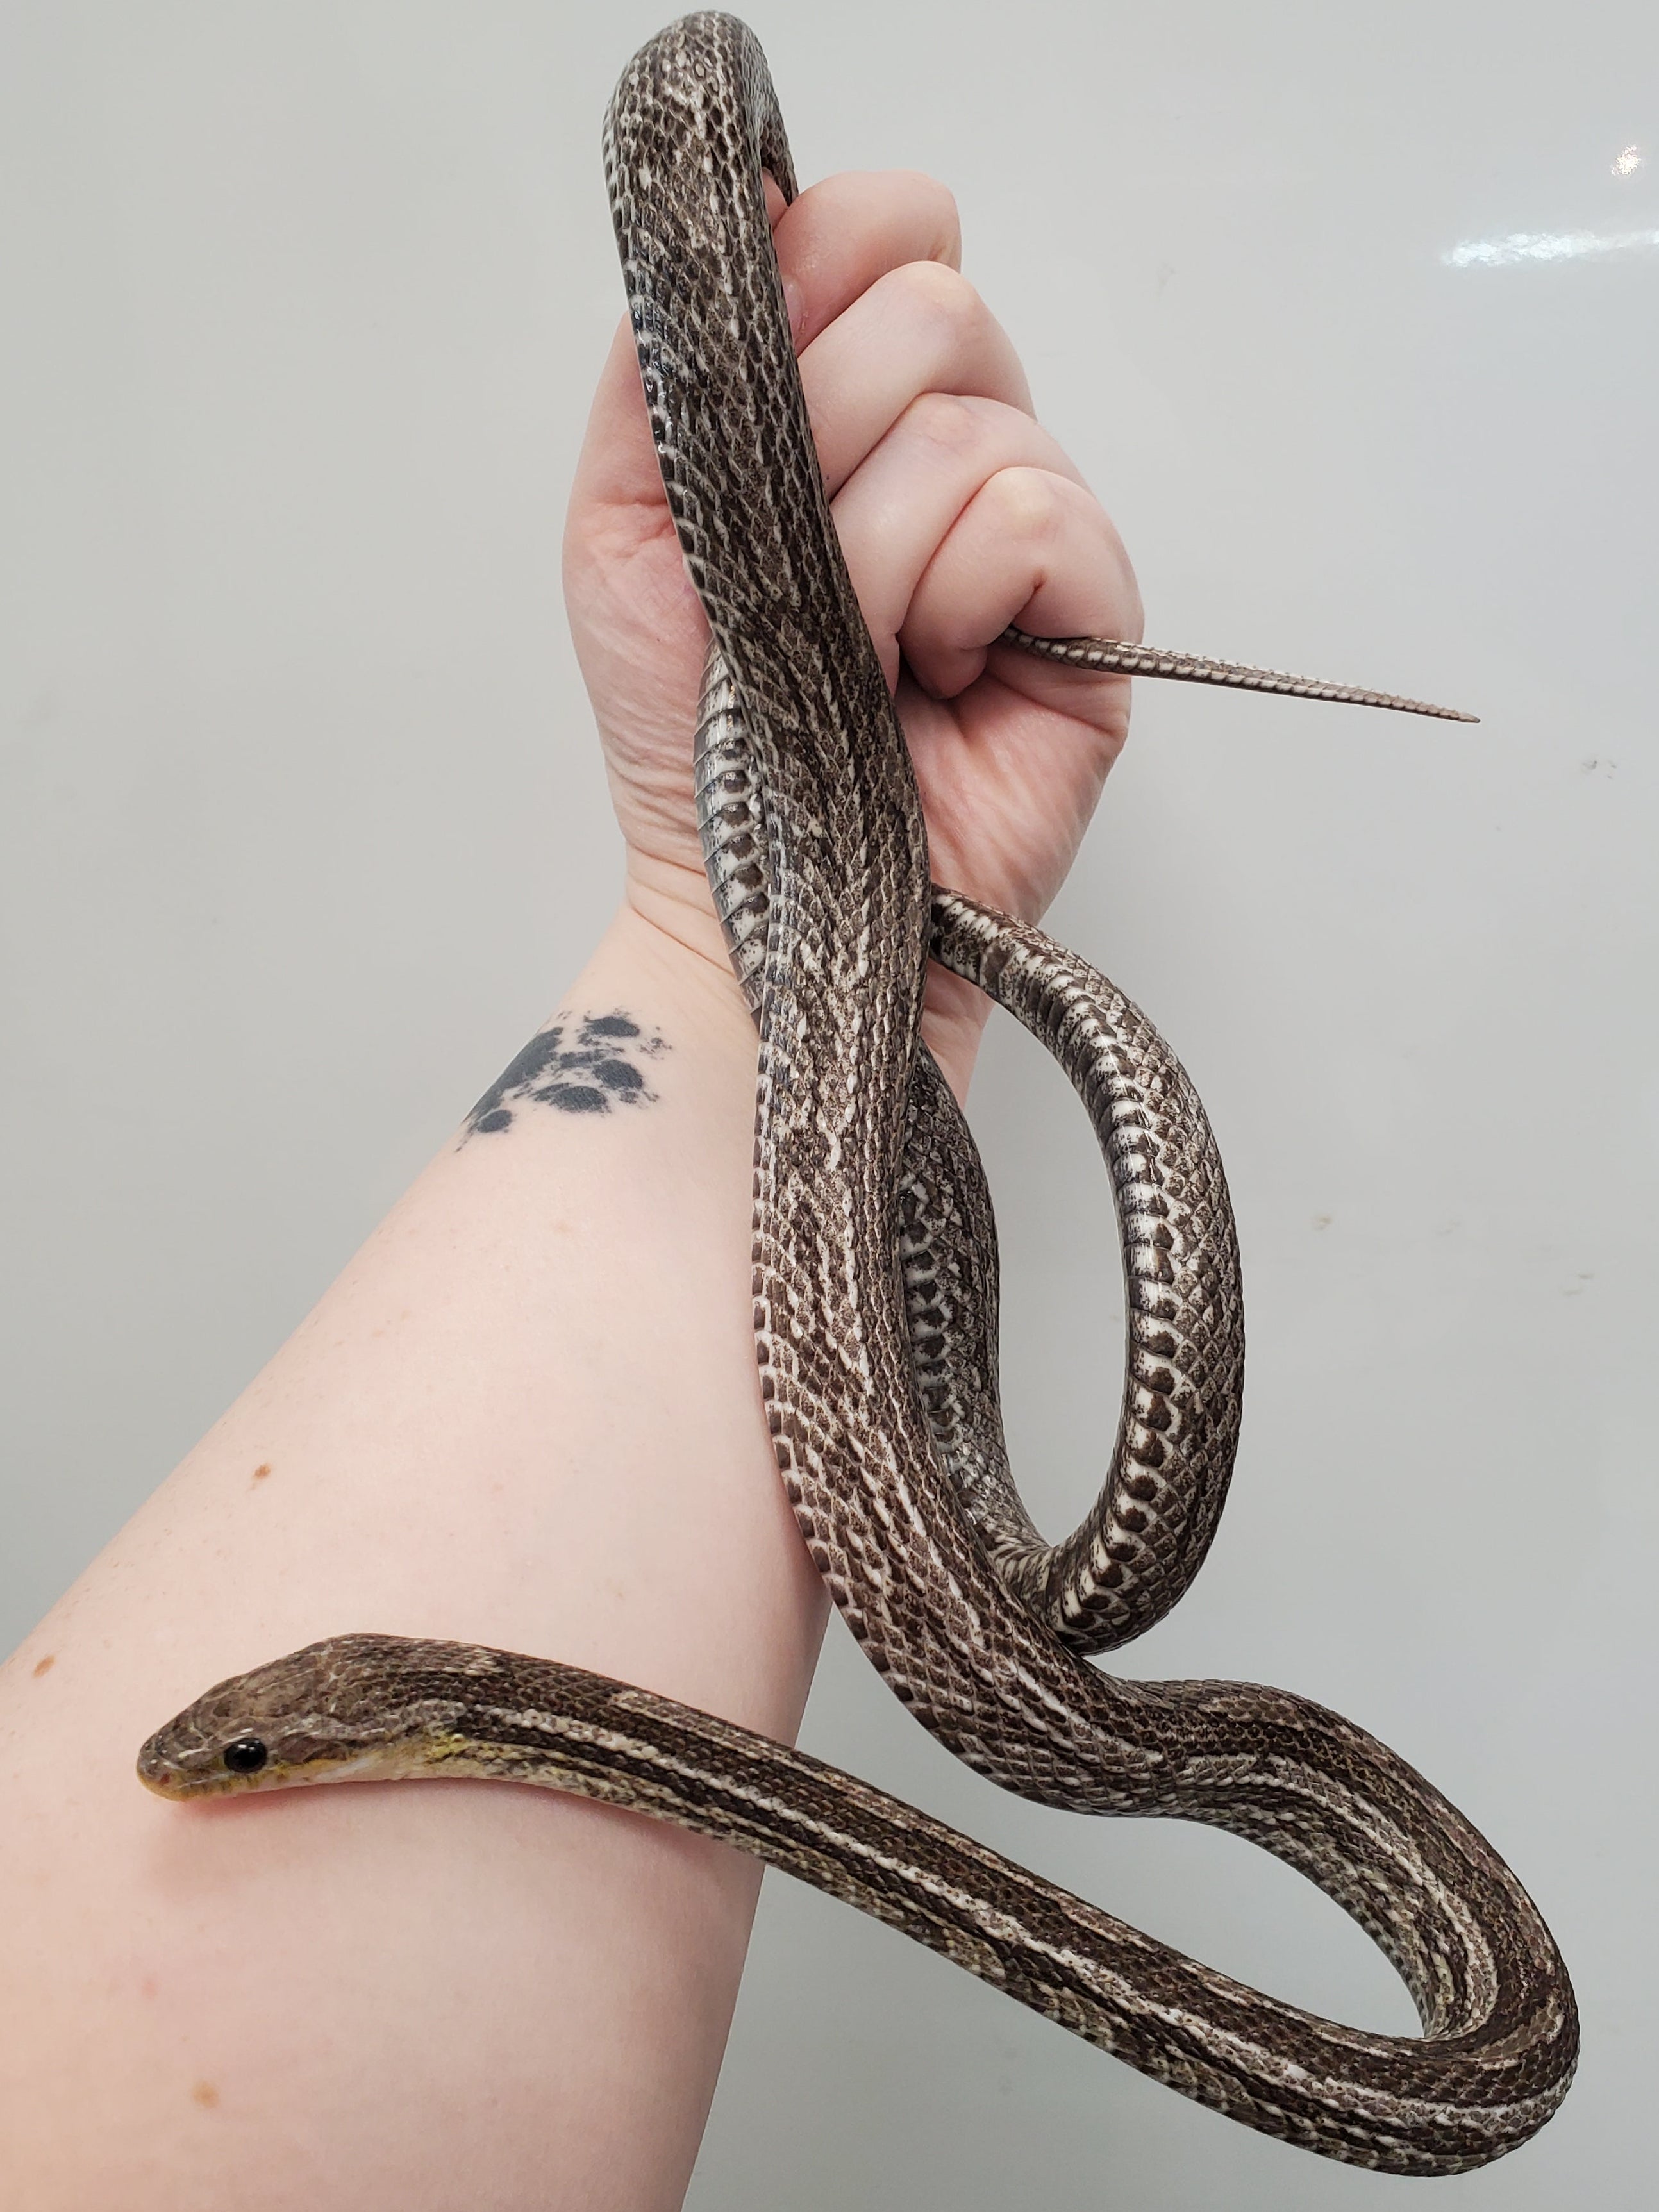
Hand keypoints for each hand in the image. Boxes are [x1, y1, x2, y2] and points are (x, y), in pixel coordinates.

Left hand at [562, 170, 1141, 1088]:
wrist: (752, 898)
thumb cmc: (690, 738)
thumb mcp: (622, 530)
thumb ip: (664, 370)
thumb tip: (751, 213)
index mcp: (847, 412)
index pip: (882, 234)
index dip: (827, 272)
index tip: (762, 387)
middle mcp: (949, 452)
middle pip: (936, 309)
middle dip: (830, 441)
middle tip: (794, 576)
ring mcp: (1026, 535)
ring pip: (977, 424)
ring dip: (875, 557)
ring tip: (854, 659)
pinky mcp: (1091, 619)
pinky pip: (1042, 517)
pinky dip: (961, 595)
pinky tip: (932, 680)